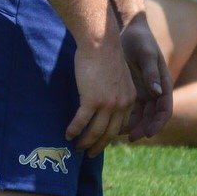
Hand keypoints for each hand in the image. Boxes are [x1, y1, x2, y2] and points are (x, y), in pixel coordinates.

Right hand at [66, 39, 135, 156]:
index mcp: (129, 99)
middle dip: (98, 146)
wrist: (100, 42)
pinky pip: (81, 122)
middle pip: (109, 133)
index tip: (100, 141)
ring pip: (95, 131)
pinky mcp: (92, 100)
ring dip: (85, 142)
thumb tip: (103, 102)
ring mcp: (107, 104)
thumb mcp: (117, 76)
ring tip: (76, 147)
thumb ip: (115, 92)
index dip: (109, 136)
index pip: (120, 125)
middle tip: (88, 153)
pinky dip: (74, 130)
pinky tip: (67, 134)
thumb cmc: (105, 55)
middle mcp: (121, 104)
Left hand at [118, 14, 172, 141]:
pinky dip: (123, 118)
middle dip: (143, 129)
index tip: (149, 134)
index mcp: (163, 83)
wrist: (127, 30)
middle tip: (131, 138)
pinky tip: (111, 123)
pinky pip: (129, 109)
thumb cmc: (140, 40)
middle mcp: (155, 91)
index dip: (158, 123)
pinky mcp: (131, 90)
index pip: (165, 110)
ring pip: (140, 116)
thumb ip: (151, 73)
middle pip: (152, 117)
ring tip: (118, 134)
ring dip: (132, 126)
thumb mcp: (146, 55)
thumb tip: (158, 92)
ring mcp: (143, 91)